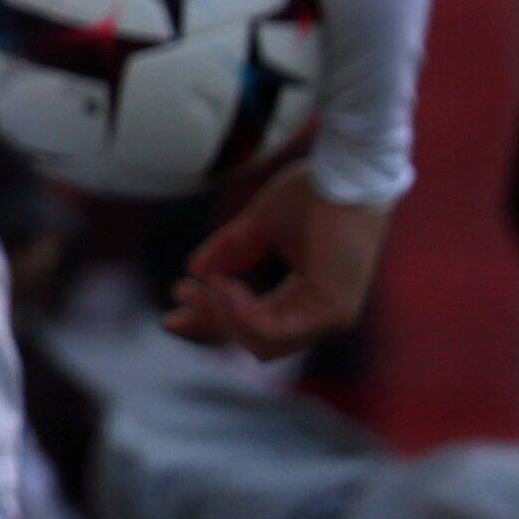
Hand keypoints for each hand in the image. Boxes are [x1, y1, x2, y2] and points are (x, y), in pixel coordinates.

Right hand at [166, 162, 390, 360]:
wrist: (345, 173)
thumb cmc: (314, 193)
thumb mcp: (259, 225)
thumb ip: (232, 249)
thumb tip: (196, 272)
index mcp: (307, 298)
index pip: (256, 324)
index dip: (213, 320)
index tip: (173, 308)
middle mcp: (321, 315)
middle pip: (254, 340)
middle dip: (212, 319)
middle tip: (181, 291)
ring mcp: (330, 317)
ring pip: (263, 344)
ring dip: (225, 318)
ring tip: (210, 286)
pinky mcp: (332, 310)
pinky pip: (276, 332)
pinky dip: (243, 316)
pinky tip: (225, 288)